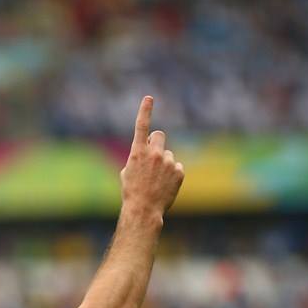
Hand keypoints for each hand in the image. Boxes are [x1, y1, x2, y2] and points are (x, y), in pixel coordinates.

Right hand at [119, 96, 184, 217]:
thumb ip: (137, 156)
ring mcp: (168, 162)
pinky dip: (172, 174)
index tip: (149, 98)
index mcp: (137, 152)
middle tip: (153, 156)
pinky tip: (165, 185)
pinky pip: (176, 167)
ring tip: (156, 181)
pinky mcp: (179, 171)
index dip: (145, 110)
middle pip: (160, 135)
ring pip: (168, 155)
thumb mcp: (128, 171)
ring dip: (163, 163)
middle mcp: (154, 153)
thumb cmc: (132, 191)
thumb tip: (148, 150)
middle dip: (157, 142)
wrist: (144, 209)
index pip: (141, 126)